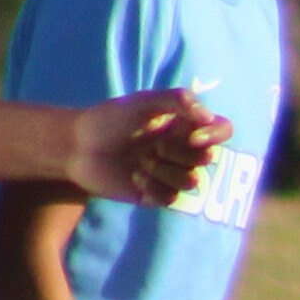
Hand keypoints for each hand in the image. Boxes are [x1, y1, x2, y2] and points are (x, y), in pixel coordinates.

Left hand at [77, 89, 227, 206]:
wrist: (77, 146)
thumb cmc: (110, 118)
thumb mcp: (144, 101)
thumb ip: (179, 100)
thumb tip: (209, 118)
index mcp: (185, 125)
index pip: (222, 130)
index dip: (215, 136)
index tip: (193, 137)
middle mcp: (182, 149)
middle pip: (208, 158)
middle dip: (181, 153)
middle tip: (154, 146)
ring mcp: (171, 173)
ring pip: (192, 181)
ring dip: (166, 171)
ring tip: (141, 162)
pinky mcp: (156, 194)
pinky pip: (173, 198)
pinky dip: (154, 188)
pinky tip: (135, 177)